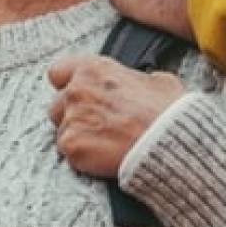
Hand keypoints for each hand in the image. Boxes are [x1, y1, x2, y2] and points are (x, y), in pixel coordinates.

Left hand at [46, 55, 185, 178]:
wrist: (168, 142)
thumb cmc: (167, 113)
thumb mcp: (159, 81)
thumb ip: (138, 79)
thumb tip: (143, 83)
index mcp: (93, 69)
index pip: (58, 72)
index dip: (66, 85)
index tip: (76, 96)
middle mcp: (76, 90)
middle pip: (57, 106)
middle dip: (73, 116)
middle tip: (97, 127)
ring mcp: (71, 118)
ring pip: (62, 131)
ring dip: (79, 138)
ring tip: (105, 144)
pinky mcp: (71, 145)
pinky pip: (68, 152)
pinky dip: (83, 157)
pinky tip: (104, 156)